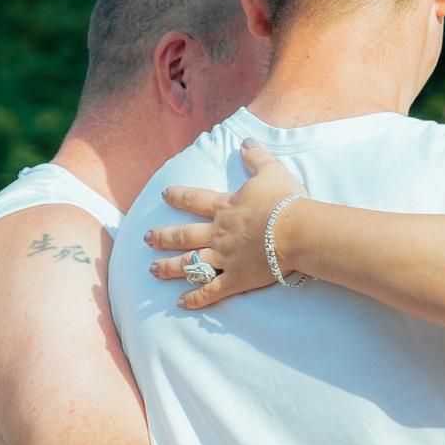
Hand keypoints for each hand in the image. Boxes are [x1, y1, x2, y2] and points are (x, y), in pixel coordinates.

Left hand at [146, 142, 306, 308]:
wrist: (297, 230)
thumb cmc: (286, 201)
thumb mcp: (272, 172)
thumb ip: (256, 157)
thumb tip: (244, 141)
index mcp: (226, 207)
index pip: (194, 200)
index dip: (178, 196)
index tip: (163, 195)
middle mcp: (218, 233)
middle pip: (183, 235)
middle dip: (163, 237)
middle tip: (146, 238)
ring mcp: (224, 257)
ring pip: (190, 263)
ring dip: (169, 267)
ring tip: (152, 270)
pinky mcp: (236, 279)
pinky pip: (211, 290)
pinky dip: (195, 298)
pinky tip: (181, 303)